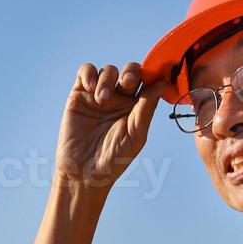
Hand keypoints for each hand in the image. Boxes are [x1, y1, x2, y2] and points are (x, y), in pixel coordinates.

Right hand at [55, 62, 164, 192]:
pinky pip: (85, 72)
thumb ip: (147, 108)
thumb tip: (163, 83)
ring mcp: (98, 96)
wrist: (83, 173)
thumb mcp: (136, 135)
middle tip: (127, 83)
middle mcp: (119, 99)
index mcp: (136, 108)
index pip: (147, 82)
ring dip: (107, 79)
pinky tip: (90, 87)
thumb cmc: (113, 160)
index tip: (154, 76)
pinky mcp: (79, 96)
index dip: (151, 74)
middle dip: (130, 72)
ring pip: (108, 70)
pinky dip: (88, 73)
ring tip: (101, 100)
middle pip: (129, 71)